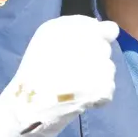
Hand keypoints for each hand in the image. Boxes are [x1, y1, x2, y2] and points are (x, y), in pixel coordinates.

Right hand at [0, 15, 118, 136]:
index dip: (94, 41)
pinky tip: (80, 99)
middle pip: (104, 48)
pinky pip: (109, 89)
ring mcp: (94, 63)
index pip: (100, 28)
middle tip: (73, 73)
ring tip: (75, 86)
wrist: (25, 108)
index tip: (79, 54)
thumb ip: (80, 29)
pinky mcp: (101, 86)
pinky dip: (98, 97)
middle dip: (94, 60)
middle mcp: (82, 39)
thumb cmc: (34, 74)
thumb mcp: (48, 41)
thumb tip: (112, 29)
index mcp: (64, 27)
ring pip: (108, 68)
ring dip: (97, 78)